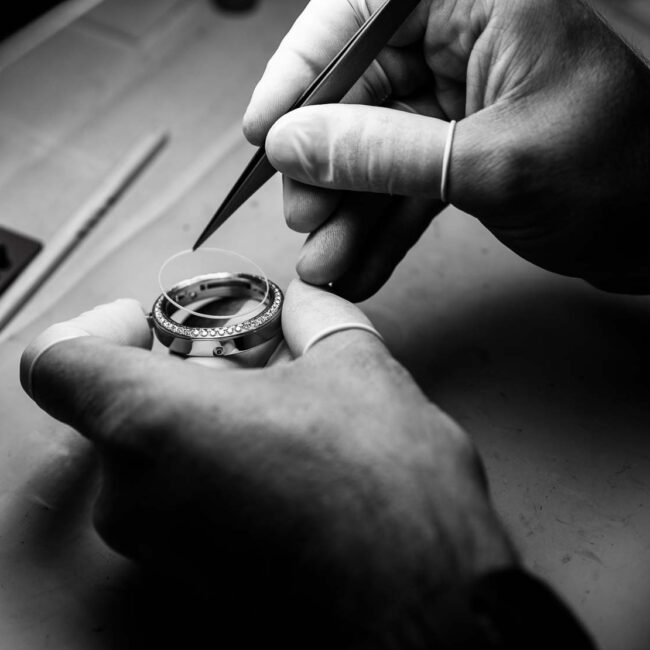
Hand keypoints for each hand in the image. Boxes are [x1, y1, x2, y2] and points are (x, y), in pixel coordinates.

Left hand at [21, 282, 514, 647]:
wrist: (424, 601)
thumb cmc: (383, 489)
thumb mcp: (354, 365)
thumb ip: (314, 318)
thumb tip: (303, 305)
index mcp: (152, 423)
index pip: (58, 361)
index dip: (100, 324)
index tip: (153, 320)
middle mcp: (137, 494)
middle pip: (124, 402)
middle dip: (188, 366)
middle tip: (255, 353)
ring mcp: (162, 543)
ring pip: (158, 449)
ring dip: (210, 410)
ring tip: (285, 401)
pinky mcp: (196, 571)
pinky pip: (180, 492)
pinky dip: (218, 456)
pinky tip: (288, 450)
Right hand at [244, 0, 649, 297]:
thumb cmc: (620, 179)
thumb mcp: (491, 165)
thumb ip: (383, 152)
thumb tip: (294, 143)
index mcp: (483, 1)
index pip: (360, 13)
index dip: (301, 72)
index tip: (265, 133)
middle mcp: (468, 39)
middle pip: (360, 93)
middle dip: (326, 167)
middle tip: (303, 219)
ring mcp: (464, 100)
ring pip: (378, 148)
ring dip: (349, 212)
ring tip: (327, 263)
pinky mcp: (466, 151)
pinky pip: (407, 184)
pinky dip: (383, 227)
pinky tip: (359, 266)